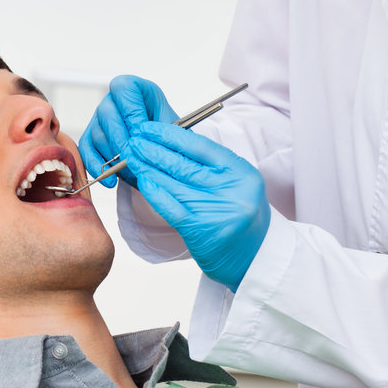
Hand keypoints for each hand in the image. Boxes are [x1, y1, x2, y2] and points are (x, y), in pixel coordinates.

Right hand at [80, 76, 178, 188]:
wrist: (162, 154)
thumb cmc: (169, 138)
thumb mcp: (174, 129)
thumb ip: (160, 131)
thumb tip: (140, 141)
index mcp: (136, 89)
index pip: (124, 88)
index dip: (132, 111)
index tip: (143, 133)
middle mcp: (114, 101)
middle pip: (107, 112)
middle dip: (121, 140)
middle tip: (134, 158)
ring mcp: (99, 119)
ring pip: (98, 134)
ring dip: (113, 156)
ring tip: (131, 170)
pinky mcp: (90, 138)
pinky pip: (86, 151)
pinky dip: (98, 167)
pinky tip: (111, 180)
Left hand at [121, 122, 268, 290]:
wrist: (256, 259)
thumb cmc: (240, 217)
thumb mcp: (236, 185)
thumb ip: (211, 166)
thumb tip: (170, 142)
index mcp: (242, 173)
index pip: (201, 146)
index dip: (171, 135)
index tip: (150, 128)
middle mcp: (232, 190)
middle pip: (184, 164)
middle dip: (154, 150)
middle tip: (133, 140)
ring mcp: (216, 210)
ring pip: (174, 183)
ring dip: (148, 168)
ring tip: (131, 157)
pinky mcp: (200, 230)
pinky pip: (170, 207)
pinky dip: (154, 192)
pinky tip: (142, 181)